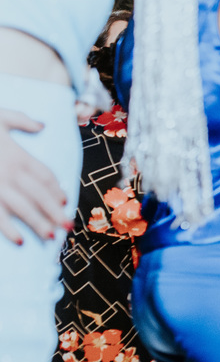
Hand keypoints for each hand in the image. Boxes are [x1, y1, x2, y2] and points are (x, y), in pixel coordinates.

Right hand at [0, 108, 69, 243]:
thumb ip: (22, 120)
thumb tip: (42, 125)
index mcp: (18, 155)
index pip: (45, 176)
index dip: (56, 190)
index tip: (64, 201)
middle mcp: (10, 173)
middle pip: (39, 195)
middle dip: (55, 212)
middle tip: (68, 226)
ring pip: (23, 208)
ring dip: (38, 224)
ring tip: (52, 237)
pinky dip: (8, 229)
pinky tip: (20, 240)